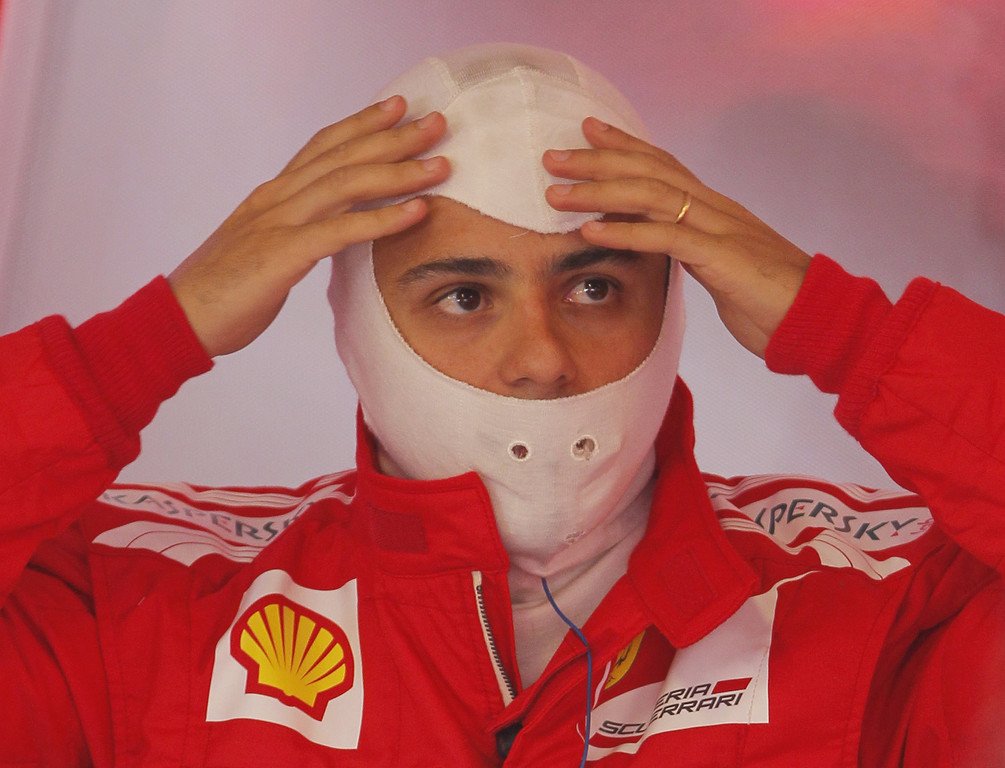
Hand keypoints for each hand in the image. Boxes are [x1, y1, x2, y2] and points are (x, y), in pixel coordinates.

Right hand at [168, 96, 448, 356]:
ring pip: (346, 183)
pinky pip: (341, 230)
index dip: (362, 124)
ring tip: (440, 163)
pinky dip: (382, 218)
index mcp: (272, 196)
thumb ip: (294, 232)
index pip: (323, 147)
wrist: (178, 320)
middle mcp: (276, 198)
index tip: (398, 108)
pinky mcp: (282, 254)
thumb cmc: (223, 292)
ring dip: (399, 171)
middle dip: (394, 137)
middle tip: (438, 122)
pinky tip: (417, 210)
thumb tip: (328, 231)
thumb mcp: (265, 251)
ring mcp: (278, 222)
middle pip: (343, 155)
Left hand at [542, 118, 810, 358]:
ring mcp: (720, 229)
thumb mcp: (721, 268)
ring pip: (651, 196)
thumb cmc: (768, 301)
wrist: (818, 320)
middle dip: (597, 160)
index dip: (625, 145)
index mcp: (715, 209)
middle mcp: (715, 209)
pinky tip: (589, 230)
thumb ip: (693, 250)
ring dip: (598, 192)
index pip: (664, 166)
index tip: (587, 132)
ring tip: (556, 192)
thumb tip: (664, 246)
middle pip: (649, 171)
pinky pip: (665, 237)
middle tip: (553, 157)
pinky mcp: (721, 257)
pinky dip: (623, 231)